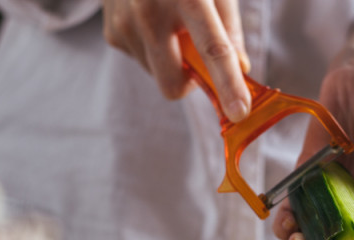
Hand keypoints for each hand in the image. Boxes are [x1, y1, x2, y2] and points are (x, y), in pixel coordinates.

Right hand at [101, 0, 250, 121]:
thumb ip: (229, 27)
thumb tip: (240, 69)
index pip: (212, 49)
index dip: (228, 84)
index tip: (239, 112)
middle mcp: (149, 13)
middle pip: (174, 84)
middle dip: (190, 83)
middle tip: (198, 58)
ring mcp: (125, 26)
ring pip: (159, 75)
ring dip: (172, 61)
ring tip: (171, 23)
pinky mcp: (112, 34)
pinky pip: (143, 62)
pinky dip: (154, 50)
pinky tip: (152, 21)